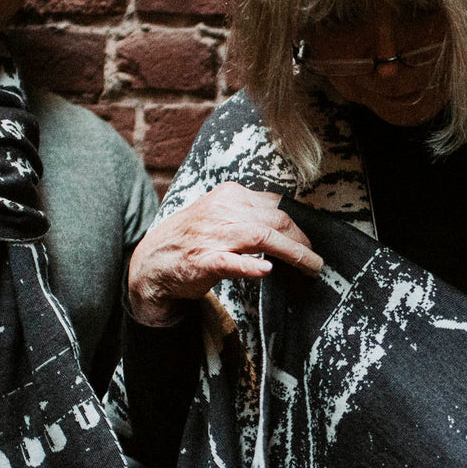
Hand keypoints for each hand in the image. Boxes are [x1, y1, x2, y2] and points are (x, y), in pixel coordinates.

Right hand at [128, 181, 321, 325]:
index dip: (297, 224)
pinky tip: (266, 271)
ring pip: (261, 237)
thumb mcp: (218, 215)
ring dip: (291, 252)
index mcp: (228, 196)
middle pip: (274, 220)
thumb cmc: (190, 240)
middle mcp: (222, 211)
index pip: (274, 205)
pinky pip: (230, 262)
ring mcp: (211, 236)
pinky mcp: (202, 261)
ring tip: (309, 266)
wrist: (151, 262)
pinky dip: (249, 266)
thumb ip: (247, 215)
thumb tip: (284, 223)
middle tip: (315, 259)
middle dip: (301, 240)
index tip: (309, 241)